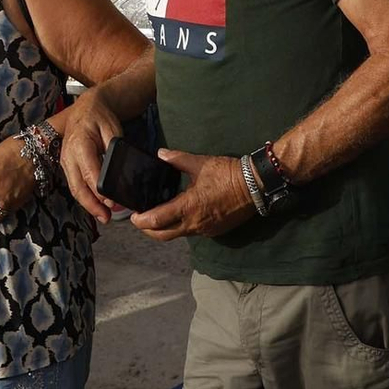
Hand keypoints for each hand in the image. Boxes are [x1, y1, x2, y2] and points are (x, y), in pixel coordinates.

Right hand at [61, 87, 122, 222]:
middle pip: (78, 187)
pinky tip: (96, 205)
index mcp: (80, 144)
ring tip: (103, 216)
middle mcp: (68, 155)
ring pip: (74, 188)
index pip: (90, 174)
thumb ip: (113, 149)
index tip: (112, 203)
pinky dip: (84, 196)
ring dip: (88, 204)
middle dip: (92, 206)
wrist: (86, 107)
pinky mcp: (67, 165)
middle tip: (107, 218)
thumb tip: (117, 170)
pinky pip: (74, 184)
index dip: (100, 192)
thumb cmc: (100, 116)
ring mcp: (65, 161)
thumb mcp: (112, 128)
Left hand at [131, 150, 254, 241]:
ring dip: (165, 228)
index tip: (133, 216)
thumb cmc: (228, 174)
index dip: (141, 221)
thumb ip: (177, 159)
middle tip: (141, 220)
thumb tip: (160, 154)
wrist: (255, 186)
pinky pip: (192, 232)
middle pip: (162, 235)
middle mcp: (194, 223)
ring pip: (178, 235)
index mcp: (188, 207)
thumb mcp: (200, 163)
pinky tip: (181, 214)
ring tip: (158, 215)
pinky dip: (182, 226)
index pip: (156, 221)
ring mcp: (205, 230)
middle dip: (148, 230)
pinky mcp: (214, 231)